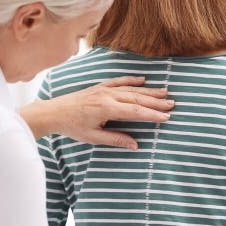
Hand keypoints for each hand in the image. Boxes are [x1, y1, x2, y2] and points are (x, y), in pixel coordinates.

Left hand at [20, 76, 174, 147]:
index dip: (152, 115)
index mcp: (107, 109)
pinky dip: (131, 80)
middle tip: (172, 104)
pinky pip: (119, 81)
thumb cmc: (72, 127)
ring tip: (164, 92)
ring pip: (130, 89)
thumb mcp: (94, 137)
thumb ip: (116, 140)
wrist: (53, 112)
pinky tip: (143, 80)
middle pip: (137, 98)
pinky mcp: (99, 87)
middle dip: (155, 102)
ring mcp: (103, 89)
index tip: (166, 117)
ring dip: (148, 91)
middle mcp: (107, 96)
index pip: (135, 111)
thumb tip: (135, 145)